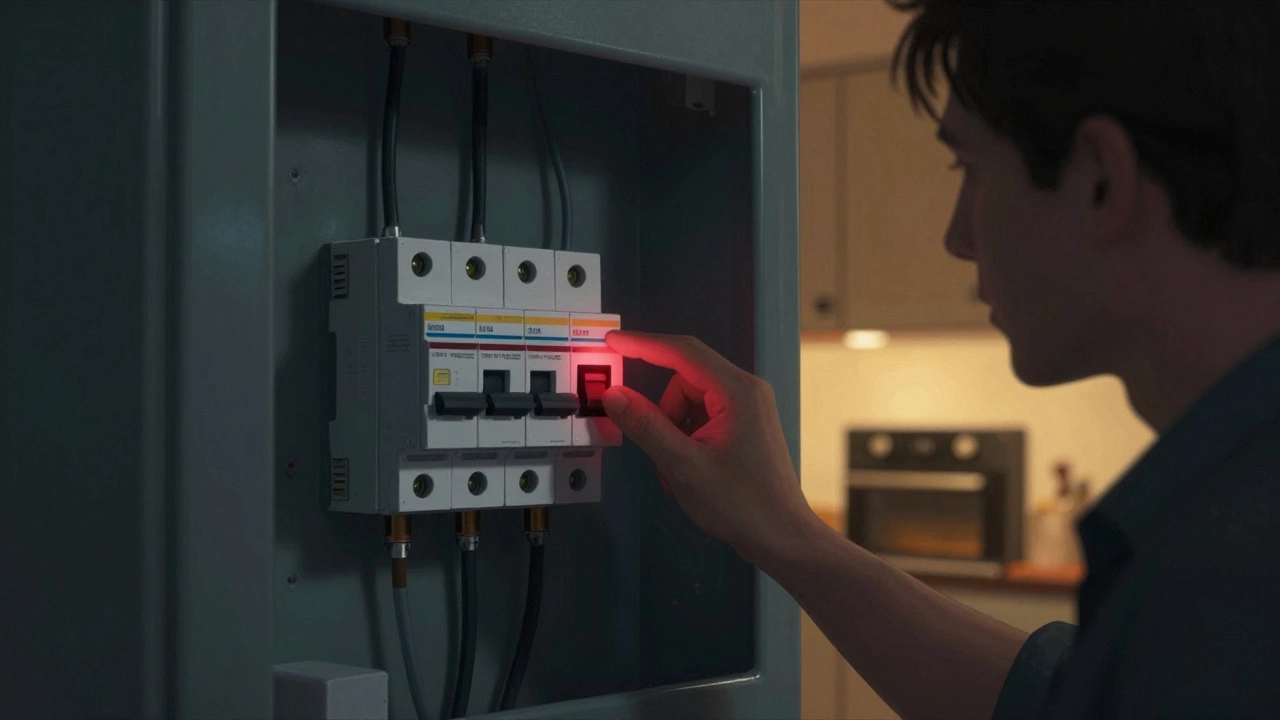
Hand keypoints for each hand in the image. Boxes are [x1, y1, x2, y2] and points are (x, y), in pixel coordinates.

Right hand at [600, 331, 814, 562]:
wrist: (782, 537)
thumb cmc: (742, 504)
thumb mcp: (683, 465)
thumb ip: (646, 425)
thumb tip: (613, 394)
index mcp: (737, 391)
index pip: (682, 352)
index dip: (643, 344)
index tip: (612, 341)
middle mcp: (746, 391)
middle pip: (683, 383)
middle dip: (663, 416)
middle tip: (661, 455)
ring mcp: (747, 409)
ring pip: (689, 404)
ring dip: (673, 435)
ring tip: (680, 475)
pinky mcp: (744, 427)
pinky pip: (702, 420)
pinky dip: (687, 443)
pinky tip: (691, 475)